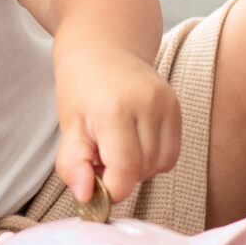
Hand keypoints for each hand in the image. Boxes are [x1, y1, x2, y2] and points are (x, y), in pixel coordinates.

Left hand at [53, 43, 180, 203]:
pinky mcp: (177, 106)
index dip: (110, 190)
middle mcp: (147, 104)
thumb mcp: (68, 127)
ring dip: (138, 169)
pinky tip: (134, 142)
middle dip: (120, 176)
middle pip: (142, 171)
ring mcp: (167, 104)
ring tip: (117, 148)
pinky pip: (171, 153)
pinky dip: (154, 158)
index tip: (96, 184)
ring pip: (160, 166)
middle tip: (100, 157)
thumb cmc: (81, 87)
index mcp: (115, 110)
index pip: (125, 172)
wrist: (103, 48)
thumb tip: (86, 197)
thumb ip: (73, 165)